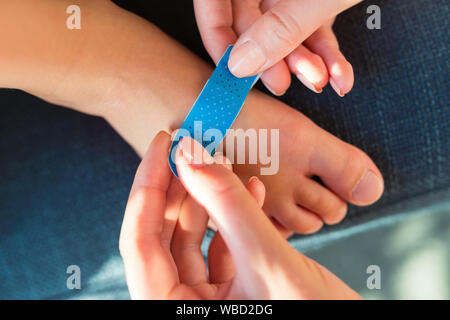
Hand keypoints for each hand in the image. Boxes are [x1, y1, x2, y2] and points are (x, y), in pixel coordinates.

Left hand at [119, 131, 360, 298]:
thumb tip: (190, 155)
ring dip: (211, 201)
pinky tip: (252, 192)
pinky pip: (220, 249)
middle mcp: (182, 307)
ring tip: (226, 165)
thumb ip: (228, 206)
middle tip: (192, 147)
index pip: (139, 241)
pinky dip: (234, 220)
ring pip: (192, 240)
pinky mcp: (232, 296)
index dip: (147, 186)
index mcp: (172, 310)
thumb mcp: (268, 262)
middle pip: (162, 237)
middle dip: (180, 188)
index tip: (163, 143)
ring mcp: (207, 303)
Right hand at [194, 0, 360, 95]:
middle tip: (283, 82)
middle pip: (250, 19)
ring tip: (320, 79)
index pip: (212, 3)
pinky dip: (325, 52)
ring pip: (283, 28)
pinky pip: (311, 25)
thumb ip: (281, 26)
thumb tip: (243, 62)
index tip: (233, 73)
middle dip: (272, 58)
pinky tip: (337, 73)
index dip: (218, 39)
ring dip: (303, 61)